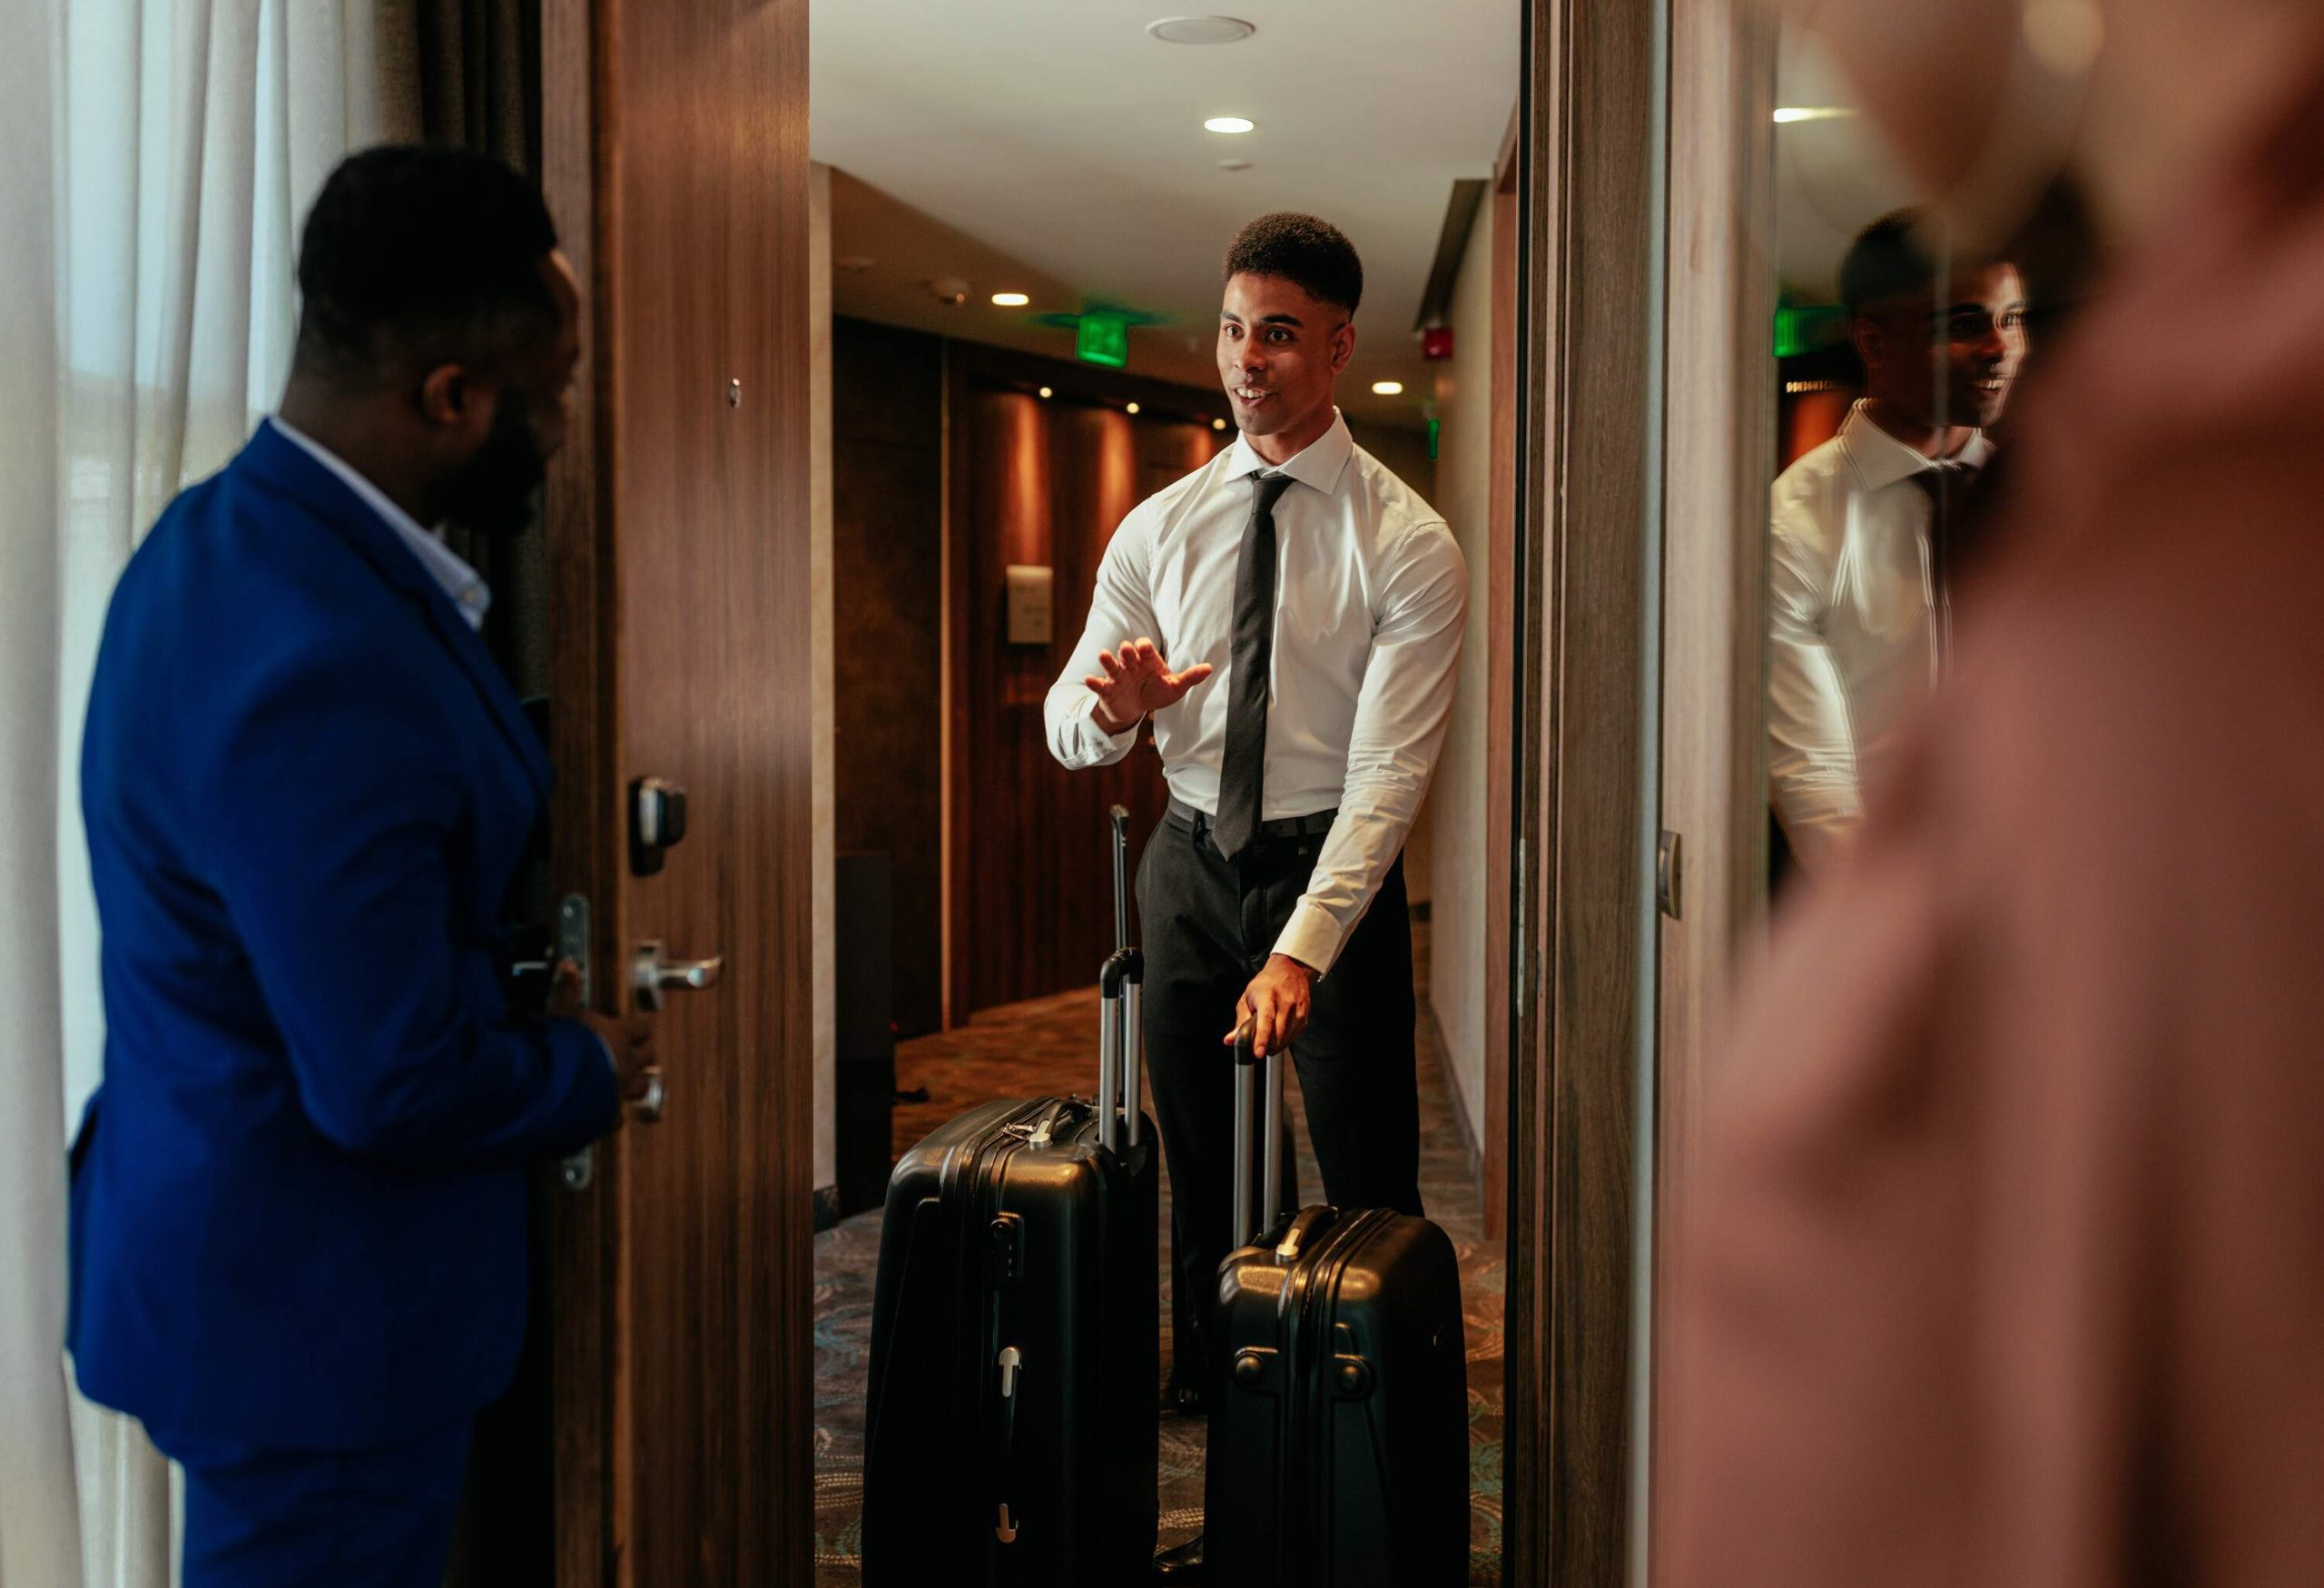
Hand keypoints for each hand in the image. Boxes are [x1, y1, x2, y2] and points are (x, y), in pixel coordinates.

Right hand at [553, 961, 658, 1113]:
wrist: (556, 1084)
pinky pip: (617, 1118)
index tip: (641, 1026)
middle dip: (646, 1053)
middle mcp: (626, 1062)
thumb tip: (568, 965)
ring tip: (631, 1082)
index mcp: (619, 1035)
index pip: (642, 1027)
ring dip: (637, 1083)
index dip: (641, 1026)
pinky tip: (606, 1116)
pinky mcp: (608, 1115)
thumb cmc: (562, 1043)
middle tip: (640, 1051)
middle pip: (649, 1056)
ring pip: (642, 1087)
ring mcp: (620, 1090)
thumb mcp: (561, 1011)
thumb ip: (567, 990)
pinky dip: (613, 1117)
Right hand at [1084, 638, 1212, 734]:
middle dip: (1126, 651)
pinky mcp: (1107, 689)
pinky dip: (1094, 682)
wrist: (1135, 708)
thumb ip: (1190, 677)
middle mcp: (1131, 665)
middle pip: (1127, 654)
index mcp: (1148, 661)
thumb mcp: (1174, 687)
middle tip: (1126, 650)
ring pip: (1112, 665)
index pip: (1145, 649)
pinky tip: (1090, 680)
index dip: (1144, 647)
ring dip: (1108, 660)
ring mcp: (1118, 676)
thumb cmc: (1156, 692)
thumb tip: (1209, 668)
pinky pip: (1099, 684)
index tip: (1143, 647)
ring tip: (1103, 655)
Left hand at [1223, 954, 1315, 1058]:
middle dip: (1265, 1047)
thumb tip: (1229, 1040)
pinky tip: (1277, 1031)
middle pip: (1277, 1035)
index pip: (1266, 1019)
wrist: (1292, 970)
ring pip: (1285, 1040)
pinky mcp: (1304, 1018)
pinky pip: (1292, 1038)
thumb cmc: (1266, 984)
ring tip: (1267, 1034)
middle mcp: (1286, 1002)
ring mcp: (1298, 1011)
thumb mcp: (1248, 997)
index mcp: (1268, 995)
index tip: (1258, 1053)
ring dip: (1273, 1045)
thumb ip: (1240, 1020)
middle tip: (1256, 1045)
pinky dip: (1282, 1041)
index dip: (1261, 1037)